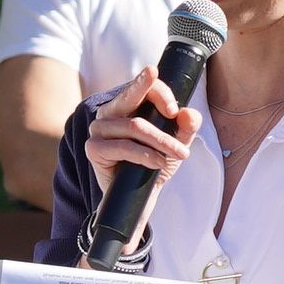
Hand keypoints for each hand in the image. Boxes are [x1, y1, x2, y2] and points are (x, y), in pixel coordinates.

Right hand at [78, 70, 196, 197]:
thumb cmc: (155, 163)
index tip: (175, 110)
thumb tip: (189, 114)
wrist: (141, 196)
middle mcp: (109, 112)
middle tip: (174, 112)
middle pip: (131, 96)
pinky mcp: (94, 148)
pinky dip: (144, 154)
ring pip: (133, 126)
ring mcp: (98, 129)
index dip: (160, 93)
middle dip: (157, 100)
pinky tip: (158, 163)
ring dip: (160, 141)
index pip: (142, 87)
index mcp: (126, 104)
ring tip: (179, 154)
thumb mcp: (177, 143)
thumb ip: (186, 127)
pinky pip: (122, 146)